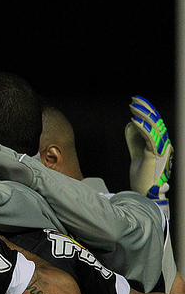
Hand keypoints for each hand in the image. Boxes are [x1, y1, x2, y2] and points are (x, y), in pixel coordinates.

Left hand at [124, 95, 172, 213]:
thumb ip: (135, 140)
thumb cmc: (142, 176)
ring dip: (142, 115)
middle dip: (145, 109)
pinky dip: (142, 128)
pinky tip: (133, 120)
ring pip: (153, 127)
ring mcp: (160, 149)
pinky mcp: (154, 155)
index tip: (136, 102)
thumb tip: (131, 124)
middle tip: (134, 99)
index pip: (155, 123)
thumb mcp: (136, 154)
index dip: (147, 112)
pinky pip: (149, 138)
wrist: (145, 194)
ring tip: (132, 106)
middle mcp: (163, 144)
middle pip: (156, 122)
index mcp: (160, 144)